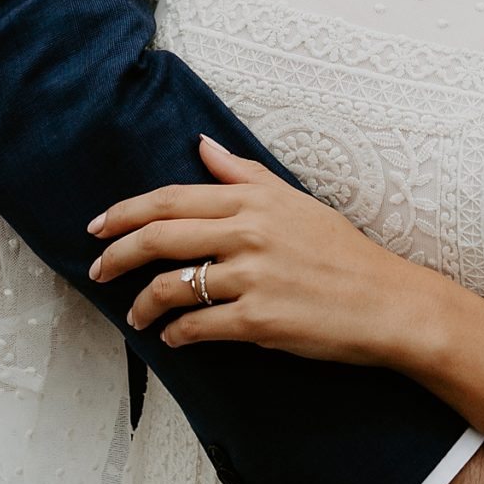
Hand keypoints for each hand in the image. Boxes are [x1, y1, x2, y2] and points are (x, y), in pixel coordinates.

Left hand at [90, 136, 437, 365]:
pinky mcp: (258, 320)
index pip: (169, 199)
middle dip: (116, 255)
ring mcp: (251, 277)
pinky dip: (176, 335)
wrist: (386, 301)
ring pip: (171, 287)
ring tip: (136, 316)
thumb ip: (242, 173)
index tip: (98, 227)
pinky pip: (197, 327)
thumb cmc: (341, 251)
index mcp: (251, 200)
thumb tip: (202, 144)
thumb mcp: (293, 199)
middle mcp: (246, 232)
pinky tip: (172, 338)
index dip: (125, 213)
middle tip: (96, 271)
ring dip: (142, 305)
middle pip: (158, 238)